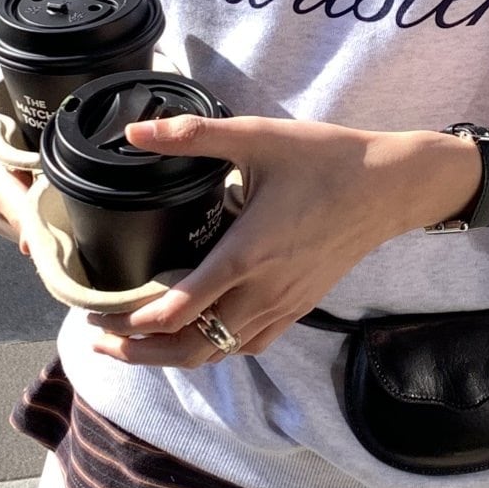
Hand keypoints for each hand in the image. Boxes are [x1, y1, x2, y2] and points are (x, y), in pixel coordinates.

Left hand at [87, 114, 473, 366]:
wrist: (390, 186)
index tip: (98, 314)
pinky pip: (249, 345)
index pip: (179, 310)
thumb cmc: (327, 159)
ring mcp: (283, 305)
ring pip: (219, 353)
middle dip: (139, 350)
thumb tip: (135, 131)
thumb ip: (193, 136)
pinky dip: (215, 350)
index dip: (132, 321)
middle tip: (99, 339)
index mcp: (246, 254)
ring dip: (172, 356)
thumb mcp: (257, 136)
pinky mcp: (298, 307)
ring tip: (134, 345)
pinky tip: (196, 337)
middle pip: (191, 347)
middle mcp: (263, 291)